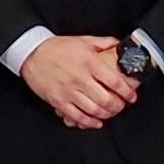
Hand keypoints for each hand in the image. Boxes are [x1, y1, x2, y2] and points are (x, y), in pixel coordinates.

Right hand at [21, 33, 138, 126]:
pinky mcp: (58, 101)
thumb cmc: (57, 48)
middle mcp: (80, 78)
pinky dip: (89, 122)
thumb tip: (119, 45)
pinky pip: (77, 116)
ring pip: (93, 110)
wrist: (32, 53)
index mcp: (89, 63)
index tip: (131, 96)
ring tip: (110, 113)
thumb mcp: (83, 40)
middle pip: (106, 100)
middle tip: (121, 106)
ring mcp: (69, 91)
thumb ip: (103, 43)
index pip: (114, 82)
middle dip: (118, 106)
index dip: (127, 92)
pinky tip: (95, 122)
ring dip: (106, 115)